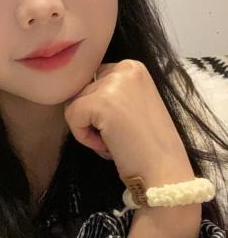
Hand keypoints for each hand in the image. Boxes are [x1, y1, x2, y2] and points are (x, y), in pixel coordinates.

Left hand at [63, 59, 193, 186]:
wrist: (165, 170)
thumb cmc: (149, 144)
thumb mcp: (134, 104)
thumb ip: (112, 93)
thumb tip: (77, 94)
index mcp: (133, 67)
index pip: (93, 79)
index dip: (98, 107)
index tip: (121, 125)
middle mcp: (124, 69)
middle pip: (82, 90)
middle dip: (93, 118)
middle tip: (119, 136)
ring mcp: (113, 84)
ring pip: (75, 103)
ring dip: (89, 128)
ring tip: (115, 141)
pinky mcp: (101, 103)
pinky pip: (72, 116)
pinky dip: (84, 137)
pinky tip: (108, 145)